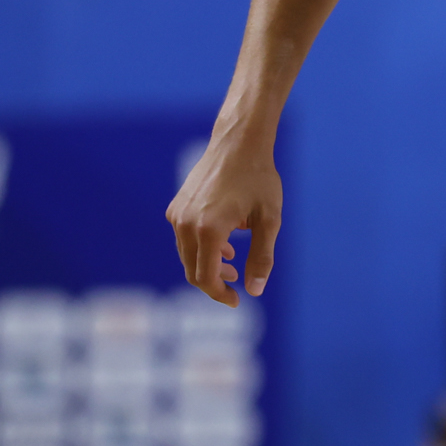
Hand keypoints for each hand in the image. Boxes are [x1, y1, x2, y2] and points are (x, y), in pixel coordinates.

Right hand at [167, 135, 282, 306]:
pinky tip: (225, 246)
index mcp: (209, 230)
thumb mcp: (269, 221)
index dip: (220, 295)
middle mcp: (186, 224)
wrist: (238, 143)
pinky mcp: (176, 207)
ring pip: (187, 255)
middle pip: (193, 270)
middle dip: (215, 283)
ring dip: (208, 265)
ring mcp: (178, 214)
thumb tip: (255, 291)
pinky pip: (184, 238)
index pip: (206, 277)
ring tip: (234, 264)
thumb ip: (262, 258)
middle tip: (238, 284)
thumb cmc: (259, 179)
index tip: (237, 301)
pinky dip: (201, 249)